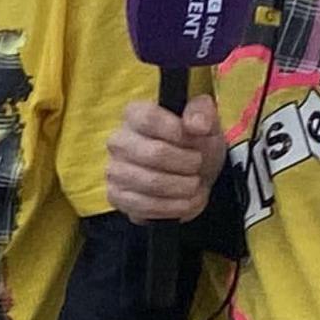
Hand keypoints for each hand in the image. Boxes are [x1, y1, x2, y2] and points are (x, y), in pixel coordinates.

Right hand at [107, 94, 228, 222]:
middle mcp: (118, 141)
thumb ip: (202, 113)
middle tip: (198, 165)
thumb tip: (196, 124)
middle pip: (153, 154)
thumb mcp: (205, 122)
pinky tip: (184, 201)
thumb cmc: (194, 144)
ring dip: (183, 187)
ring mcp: (114, 170)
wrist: (191, 174)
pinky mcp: (116, 196)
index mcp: (135, 114)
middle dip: (187, 163)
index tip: (195, 138)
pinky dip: (173, 207)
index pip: (148, 118)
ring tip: (195, 185)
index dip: (175, 131)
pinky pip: (145, 206)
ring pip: (152, 183)